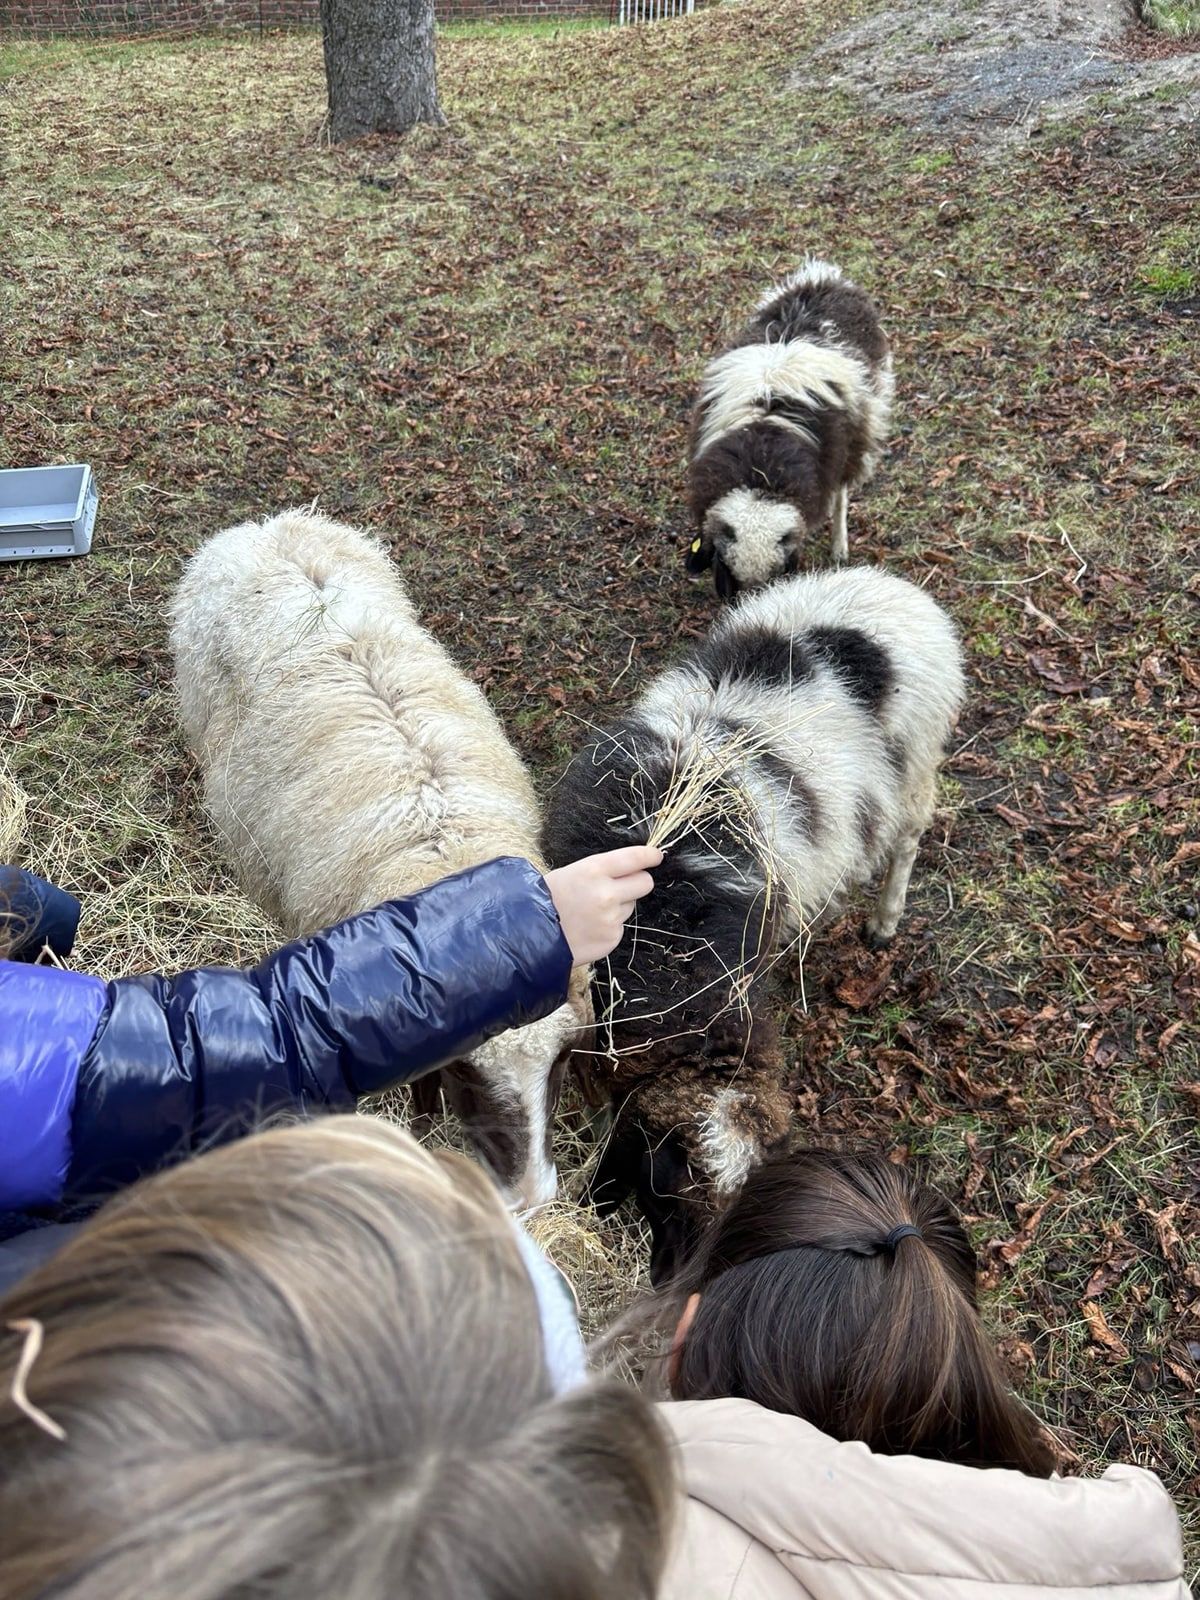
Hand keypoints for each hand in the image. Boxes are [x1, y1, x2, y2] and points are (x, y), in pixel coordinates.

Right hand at [544, 845, 662, 964]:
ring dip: (618, 906)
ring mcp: (611, 918)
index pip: (634, 858)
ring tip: (591, 911)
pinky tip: (589, 927)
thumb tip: (631, 868)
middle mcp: (607, 893)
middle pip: (645, 883)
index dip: (649, 855)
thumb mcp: (571, 872)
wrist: (528, 934)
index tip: (656, 856)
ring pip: (630, 905)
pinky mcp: (612, 938)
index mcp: (594, 870)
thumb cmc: (547, 898)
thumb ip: (602, 871)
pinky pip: (620, 926)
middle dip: (637, 882)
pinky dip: (609, 926)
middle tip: (623, 886)